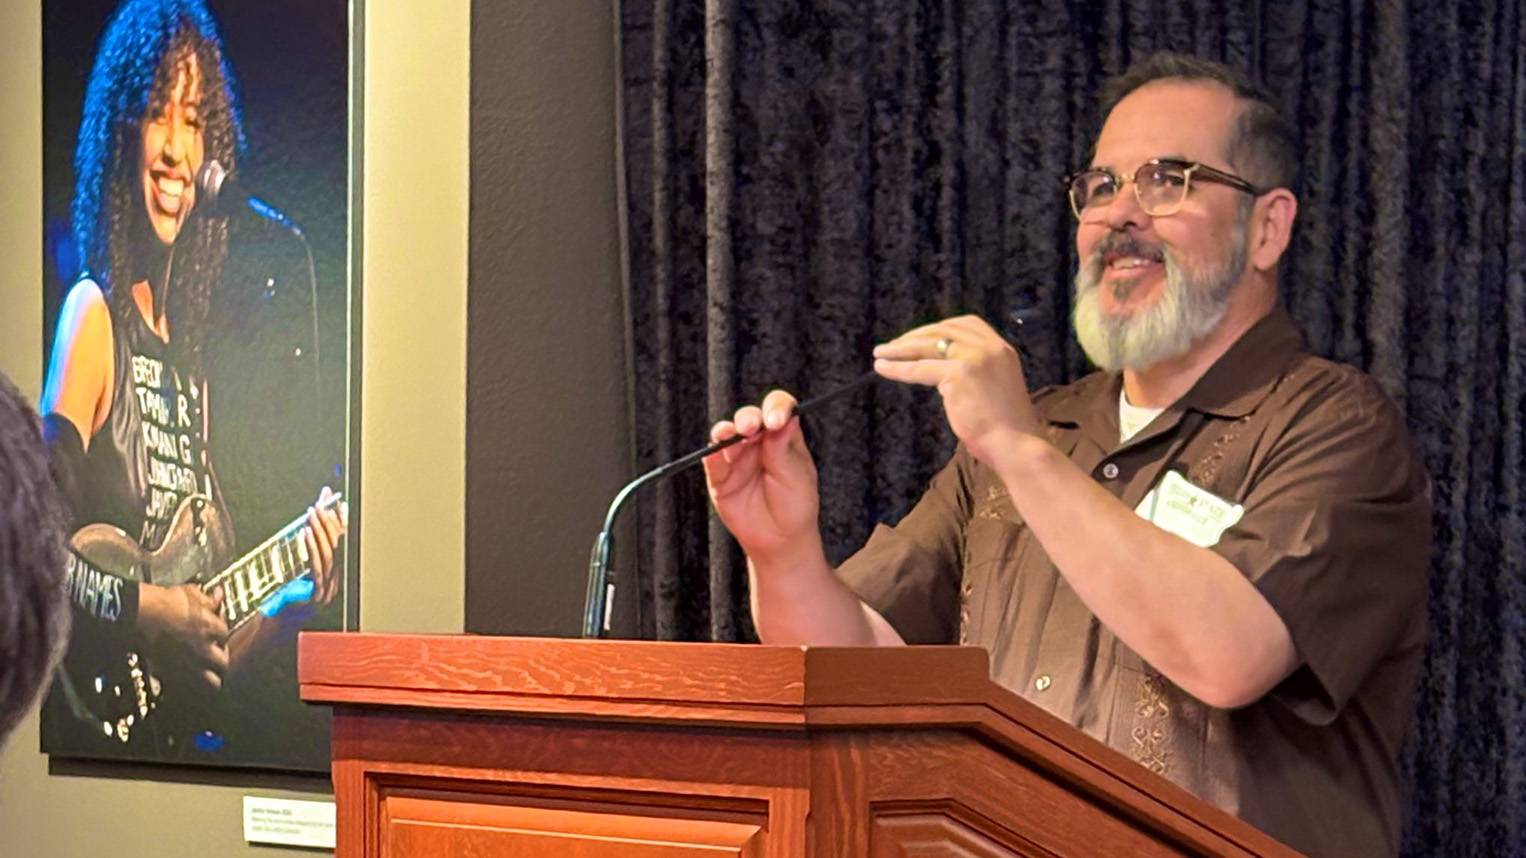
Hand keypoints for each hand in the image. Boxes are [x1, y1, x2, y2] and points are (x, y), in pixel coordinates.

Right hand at [139, 582, 228, 689]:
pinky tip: (185, 679)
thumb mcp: (189, 594)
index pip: (225, 634)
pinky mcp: (170, 673)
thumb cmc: (161, 602)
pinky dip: (189, 686)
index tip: (216, 633)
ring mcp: (188, 663)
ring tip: (207, 674)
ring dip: (212, 678)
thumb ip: (208, 599)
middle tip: (216, 656)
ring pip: (212, 682)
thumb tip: (217, 596)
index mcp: (211, 628)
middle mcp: (203, 649)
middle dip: (221, 660)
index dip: (220, 633)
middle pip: (223, 662)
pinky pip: (186, 687)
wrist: (136, 614)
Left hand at [302, 486, 345, 605]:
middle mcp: (338, 575)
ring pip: (329, 552)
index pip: (344, 540)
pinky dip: (311, 546)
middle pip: (339, 544)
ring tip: (312, 514)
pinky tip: (305, 532)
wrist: (286, 613)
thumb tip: (315, 515)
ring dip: (320, 530)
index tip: (337, 503)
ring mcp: (330, 584)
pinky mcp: (318, 591)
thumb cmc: (295, 586)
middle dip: (329, 522)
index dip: (342, 521)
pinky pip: (316, 565)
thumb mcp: (304, 559)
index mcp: (339, 568)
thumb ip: (311, 538)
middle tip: (320, 504)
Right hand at [702, 389, 825, 566]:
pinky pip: (712, 462)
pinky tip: (714, 453)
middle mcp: (758, 442)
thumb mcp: (797, 477)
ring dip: (727, 431)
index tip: (776, 420)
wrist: (780, 541)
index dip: (776, 408)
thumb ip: (783, 450)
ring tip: (730, 435)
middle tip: (751, 428)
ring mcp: (737, 458)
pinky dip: (711, 455)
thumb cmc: (795, 506)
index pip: (779, 409)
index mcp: (783, 436)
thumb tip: (783, 418)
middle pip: (749, 418)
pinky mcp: (720, 477)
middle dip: (748, 418)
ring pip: (727, 435)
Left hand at [872, 315, 1041, 466]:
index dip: (939, 328)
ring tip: (880, 353)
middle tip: (892, 346)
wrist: (1016, 445)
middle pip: (944, 331)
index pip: (967, 324)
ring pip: (928, 346)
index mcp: (1001, 349)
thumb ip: (975, 372)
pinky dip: (898, 368)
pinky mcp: (959, 374)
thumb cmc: (1005, 427)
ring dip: (900, 348)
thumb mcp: (995, 387)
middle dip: (915, 336)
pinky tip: (883, 369)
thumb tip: (940, 370)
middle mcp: (990, 347)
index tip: (919, 336)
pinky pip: (920, 368)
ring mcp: (974, 358)